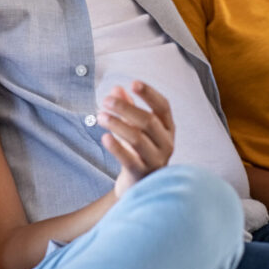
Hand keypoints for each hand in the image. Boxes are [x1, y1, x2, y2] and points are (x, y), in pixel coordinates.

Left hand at [97, 81, 174, 197]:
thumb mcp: (136, 128)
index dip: (149, 94)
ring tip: (100, 116)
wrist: (138, 185)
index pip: (163, 106)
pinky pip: (129, 159)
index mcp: (168, 128)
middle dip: (125, 108)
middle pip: (148, 121)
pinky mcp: (142, 174)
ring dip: (117, 124)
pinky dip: (116, 147)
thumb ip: (128, 108)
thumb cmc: (138, 151)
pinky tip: (104, 137)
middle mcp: (166, 143)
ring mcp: (156, 160)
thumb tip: (117, 88)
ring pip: (138, 138)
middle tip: (106, 100)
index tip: (133, 83)